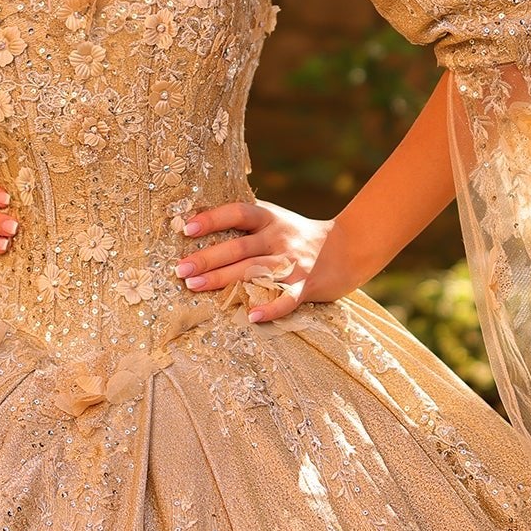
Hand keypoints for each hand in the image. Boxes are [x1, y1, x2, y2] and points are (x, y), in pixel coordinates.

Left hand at [175, 198, 362, 322]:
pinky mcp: (306, 286)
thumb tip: (200, 216)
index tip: (187, 227)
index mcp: (270, 219)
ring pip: (254, 271)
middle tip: (180, 269)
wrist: (349, 248)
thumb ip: (247, 218)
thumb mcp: (276, 218)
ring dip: (224, 279)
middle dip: (208, 258)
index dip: (213, 218)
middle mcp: (279, 239)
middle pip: (239, 246)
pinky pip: (286, 299)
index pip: (238, 213)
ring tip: (195, 287)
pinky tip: (250, 317)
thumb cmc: (300, 235)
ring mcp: (292, 263)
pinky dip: (269, 308)